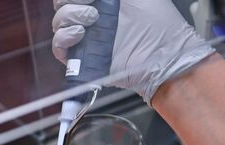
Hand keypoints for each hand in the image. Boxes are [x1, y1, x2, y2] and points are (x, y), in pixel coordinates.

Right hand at [52, 0, 215, 103]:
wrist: (166, 55)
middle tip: (91, 4)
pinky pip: (59, 48)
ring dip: (69, 16)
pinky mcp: (84, 59)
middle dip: (70, 1)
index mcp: (104, 2)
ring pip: (59, 23)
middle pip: (62, 6)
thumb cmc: (161, 24)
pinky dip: (63, 38)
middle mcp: (93, 18)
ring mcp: (87, 38)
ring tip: (92, 19)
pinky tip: (80, 34)